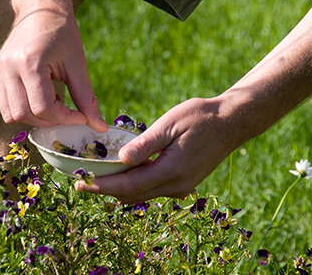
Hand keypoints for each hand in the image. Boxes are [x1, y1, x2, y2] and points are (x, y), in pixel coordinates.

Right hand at [0, 6, 107, 132]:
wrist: (40, 7)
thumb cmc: (62, 31)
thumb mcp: (77, 64)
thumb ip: (86, 98)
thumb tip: (100, 127)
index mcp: (29, 62)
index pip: (43, 107)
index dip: (64, 118)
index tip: (81, 117)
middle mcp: (8, 67)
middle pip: (24, 114)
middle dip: (50, 120)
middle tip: (68, 111)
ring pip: (11, 115)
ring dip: (35, 117)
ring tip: (52, 98)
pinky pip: (7, 105)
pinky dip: (25, 109)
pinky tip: (41, 94)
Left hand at [76, 97, 243, 200]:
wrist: (231, 123)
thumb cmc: (200, 117)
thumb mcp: (170, 124)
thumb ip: (145, 144)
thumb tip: (121, 159)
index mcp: (172, 170)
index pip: (129, 186)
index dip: (102, 186)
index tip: (80, 183)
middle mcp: (176, 185)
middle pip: (132, 195)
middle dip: (104, 190)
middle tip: (80, 181)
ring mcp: (181, 187)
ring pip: (141, 194)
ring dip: (118, 188)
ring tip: (96, 175)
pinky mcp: (183, 183)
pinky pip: (151, 189)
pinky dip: (133, 183)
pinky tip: (121, 171)